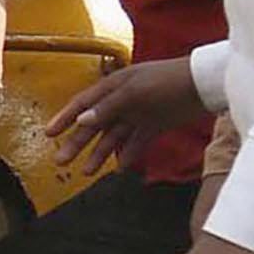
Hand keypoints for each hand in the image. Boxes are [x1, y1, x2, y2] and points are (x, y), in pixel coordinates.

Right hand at [50, 56, 203, 181]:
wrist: (205, 84)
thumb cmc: (166, 81)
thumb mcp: (134, 93)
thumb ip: (107, 108)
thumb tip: (81, 121)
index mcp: (113, 86)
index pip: (82, 104)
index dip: (64, 118)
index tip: (49, 134)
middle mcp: (122, 101)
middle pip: (94, 124)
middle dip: (77, 143)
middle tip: (61, 161)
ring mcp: (138, 114)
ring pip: (113, 137)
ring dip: (99, 154)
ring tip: (86, 173)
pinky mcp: (155, 125)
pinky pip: (135, 143)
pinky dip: (127, 156)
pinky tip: (119, 170)